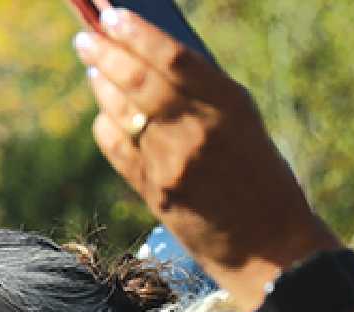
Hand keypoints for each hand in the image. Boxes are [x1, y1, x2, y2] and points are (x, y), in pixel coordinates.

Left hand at [73, 7, 336, 305]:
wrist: (267, 246)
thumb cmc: (260, 176)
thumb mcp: (244, 123)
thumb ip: (203, 92)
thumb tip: (152, 58)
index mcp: (229, 106)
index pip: (173, 57)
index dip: (137, 33)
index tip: (113, 14)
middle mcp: (196, 132)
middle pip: (138, 82)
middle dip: (106, 53)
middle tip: (86, 36)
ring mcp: (171, 164)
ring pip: (121, 113)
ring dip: (102, 85)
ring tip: (93, 65)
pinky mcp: (154, 193)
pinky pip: (117, 148)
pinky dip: (106, 124)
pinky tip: (104, 112)